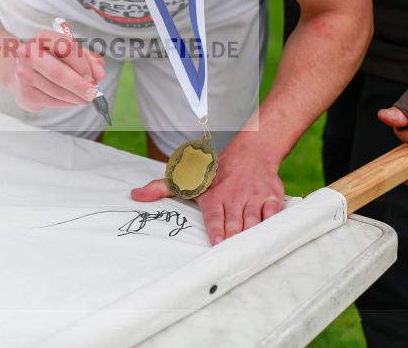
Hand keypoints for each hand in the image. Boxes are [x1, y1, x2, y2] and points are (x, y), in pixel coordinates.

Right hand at [5, 30, 104, 111]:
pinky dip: (67, 103)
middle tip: (93, 93)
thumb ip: (88, 59)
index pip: (66, 48)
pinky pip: (52, 101)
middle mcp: (29, 54)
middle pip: (57, 72)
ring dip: (76, 97)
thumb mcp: (70, 53)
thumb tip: (99, 74)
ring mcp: (24, 75)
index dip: (83, 64)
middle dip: (79, 85)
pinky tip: (73, 100)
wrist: (18, 72)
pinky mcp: (25, 94)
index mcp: (42, 38)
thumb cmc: (49, 60)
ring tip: (86, 98)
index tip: (94, 76)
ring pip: (56, 90)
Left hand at [131, 145, 284, 245]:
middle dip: (233, 240)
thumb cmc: (218, 170)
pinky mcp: (272, 197)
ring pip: (253, 222)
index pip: (214, 218)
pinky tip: (268, 237)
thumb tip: (135, 195)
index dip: (216, 232)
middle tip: (231, 257)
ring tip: (248, 252)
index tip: (217, 245)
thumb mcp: (189, 177)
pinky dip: (271, 225)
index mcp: (213, 195)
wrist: (253, 151)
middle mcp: (234, 197)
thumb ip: (162, 188)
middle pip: (234, 224)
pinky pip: (273, 214)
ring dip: (251, 236)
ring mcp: (254, 197)